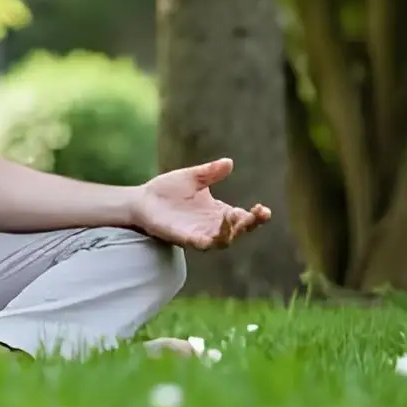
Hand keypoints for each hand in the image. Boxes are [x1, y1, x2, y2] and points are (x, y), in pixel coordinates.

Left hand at [130, 159, 270, 249]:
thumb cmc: (167, 190)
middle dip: (250, 224)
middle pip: (238, 231)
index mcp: (218, 212)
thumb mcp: (192, 177)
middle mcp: (212, 225)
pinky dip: (209, 240)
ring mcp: (199, 233)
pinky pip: (201, 244)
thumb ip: (210, 172)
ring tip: (235, 217)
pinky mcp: (184, 238)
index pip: (243, 217)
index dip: (256, 216)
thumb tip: (229, 162)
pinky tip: (215, 233)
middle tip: (257, 214)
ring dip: (232, 232)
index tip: (264, 210)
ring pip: (223, 241)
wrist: (141, 200)